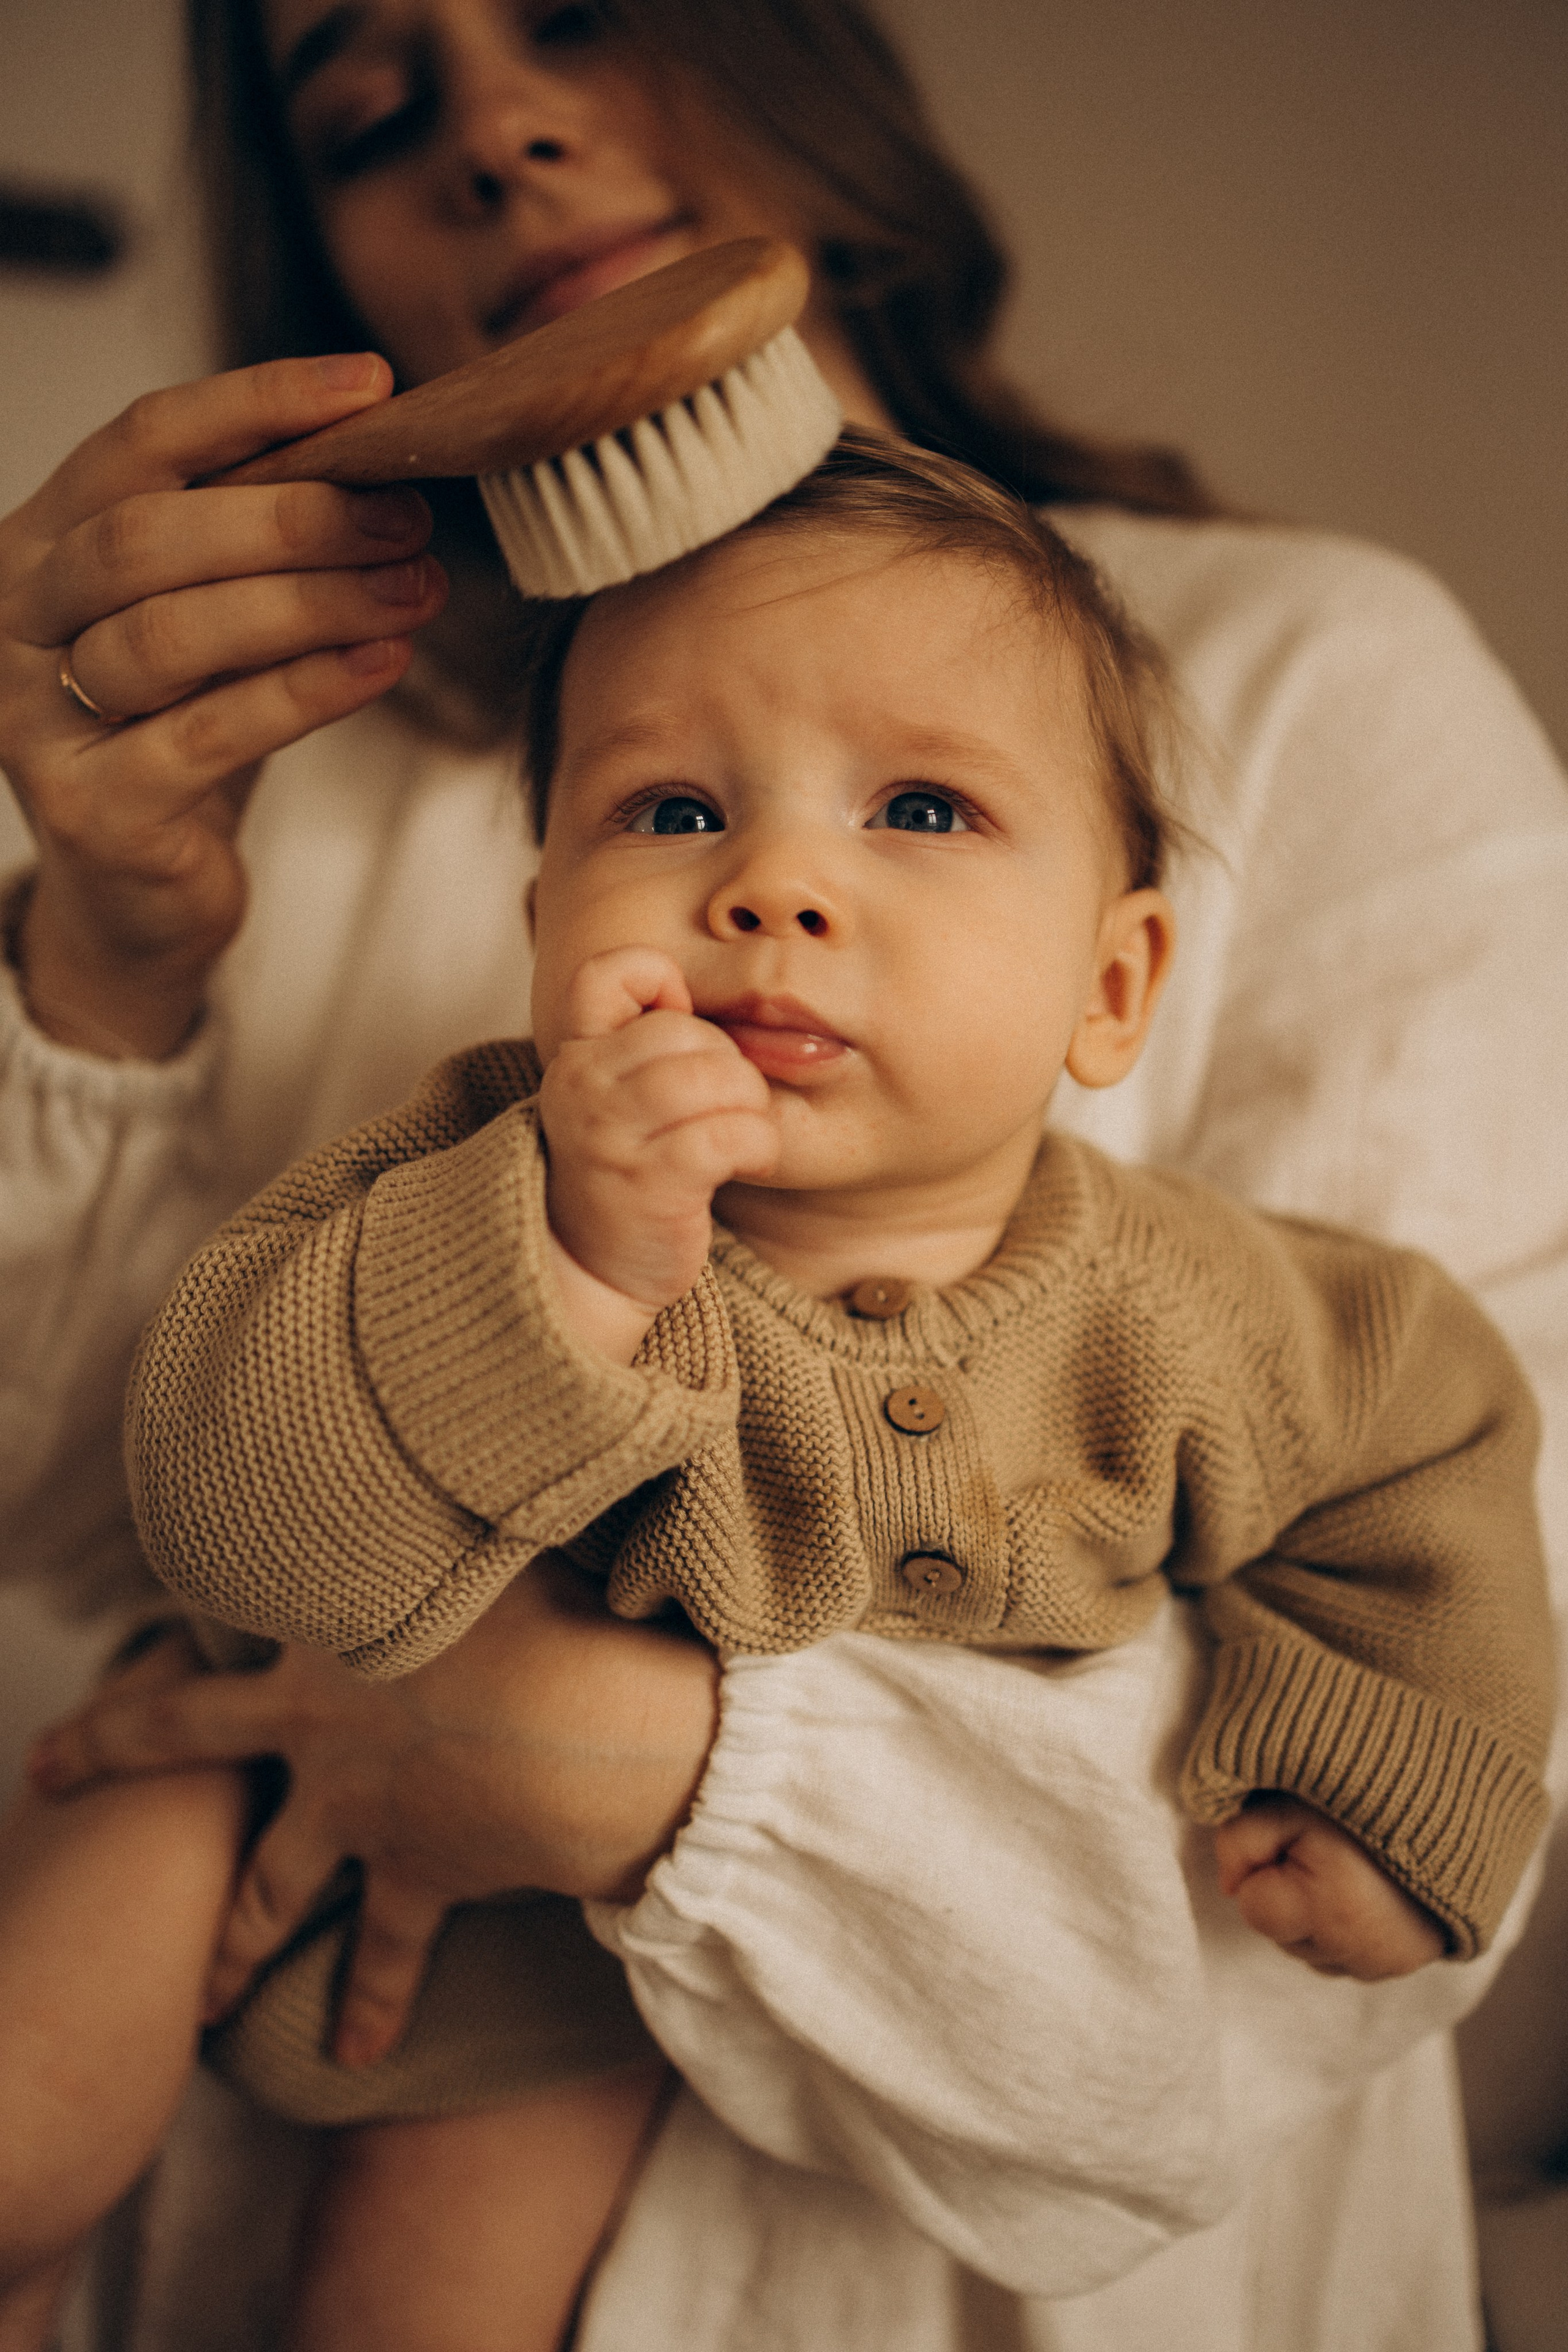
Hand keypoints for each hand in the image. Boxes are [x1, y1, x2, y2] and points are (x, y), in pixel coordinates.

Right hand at [0, 354, 447, 1058]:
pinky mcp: (93, 808)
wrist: (138, 892)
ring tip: (414, 590)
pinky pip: (209, 735)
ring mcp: (39, 717)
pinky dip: (304, 693)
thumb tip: (381, 461)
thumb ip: (256, 540)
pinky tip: (381, 665)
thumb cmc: (180, 735)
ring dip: (312, 604)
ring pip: (176, 635)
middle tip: (408, 518)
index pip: (142, 439)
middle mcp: (18, 619)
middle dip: (295, 520)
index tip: (371, 388)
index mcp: (42, 542)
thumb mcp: (210, 618)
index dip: (258, 404)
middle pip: (152, 537)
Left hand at [27, 1558, 717, 2067]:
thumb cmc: (552, 1612)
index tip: (145, 1571)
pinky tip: (349, 2057)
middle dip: (110, 1752)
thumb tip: (475, 1426)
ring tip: (197, 1994)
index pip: (230, 1601)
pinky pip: (386, 1957)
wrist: (592, 1733)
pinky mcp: (418, 1879)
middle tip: (45, 1773)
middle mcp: (319, 1731)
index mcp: (324, 1638)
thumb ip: (459, 1502)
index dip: (189, 1571)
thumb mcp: (496, 1534)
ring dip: (226, 1939)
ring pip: (263, 1885)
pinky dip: (369, 2006)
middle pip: (186, 1739)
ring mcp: (359, 1816)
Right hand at [539, 946, 777, 1357]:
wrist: (593, 1269)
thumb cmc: (624, 1171)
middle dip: (729, 1065)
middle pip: (690, 1029)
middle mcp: (581, 1085)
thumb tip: (684, 990)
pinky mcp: (653, 1182)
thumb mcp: (614, 1095)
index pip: (609, 972)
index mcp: (574, 1054)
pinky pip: (734, 1132)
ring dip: (751, 1105)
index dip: (659, 981)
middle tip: (727, 1106)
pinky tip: (748, 1160)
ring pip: (719, 1076)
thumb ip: (642, 1040)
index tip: (678, 1030)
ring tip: (742, 1132)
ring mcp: (612, 1135)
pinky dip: (759, 1144)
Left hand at [1213, 1794, 1446, 1979]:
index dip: (1264, 1867)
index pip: (1253, 1908)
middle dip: (1288, 1895)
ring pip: (1313, 1952)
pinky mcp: (1409, 1962)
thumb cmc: (1358, 1794)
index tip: (1296, 1837)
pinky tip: (1363, 1890)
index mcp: (1328, 1909)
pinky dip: (1346, 1930)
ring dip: (1316, 1917)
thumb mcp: (1284, 1801)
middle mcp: (1361, 1950)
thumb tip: (1228, 1887)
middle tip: (1325, 1848)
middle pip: (1283, 1935)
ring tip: (1345, 1867)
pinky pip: (1349, 1959)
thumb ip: (1237, 1840)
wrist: (1445, 1794)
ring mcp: (1388, 1962)